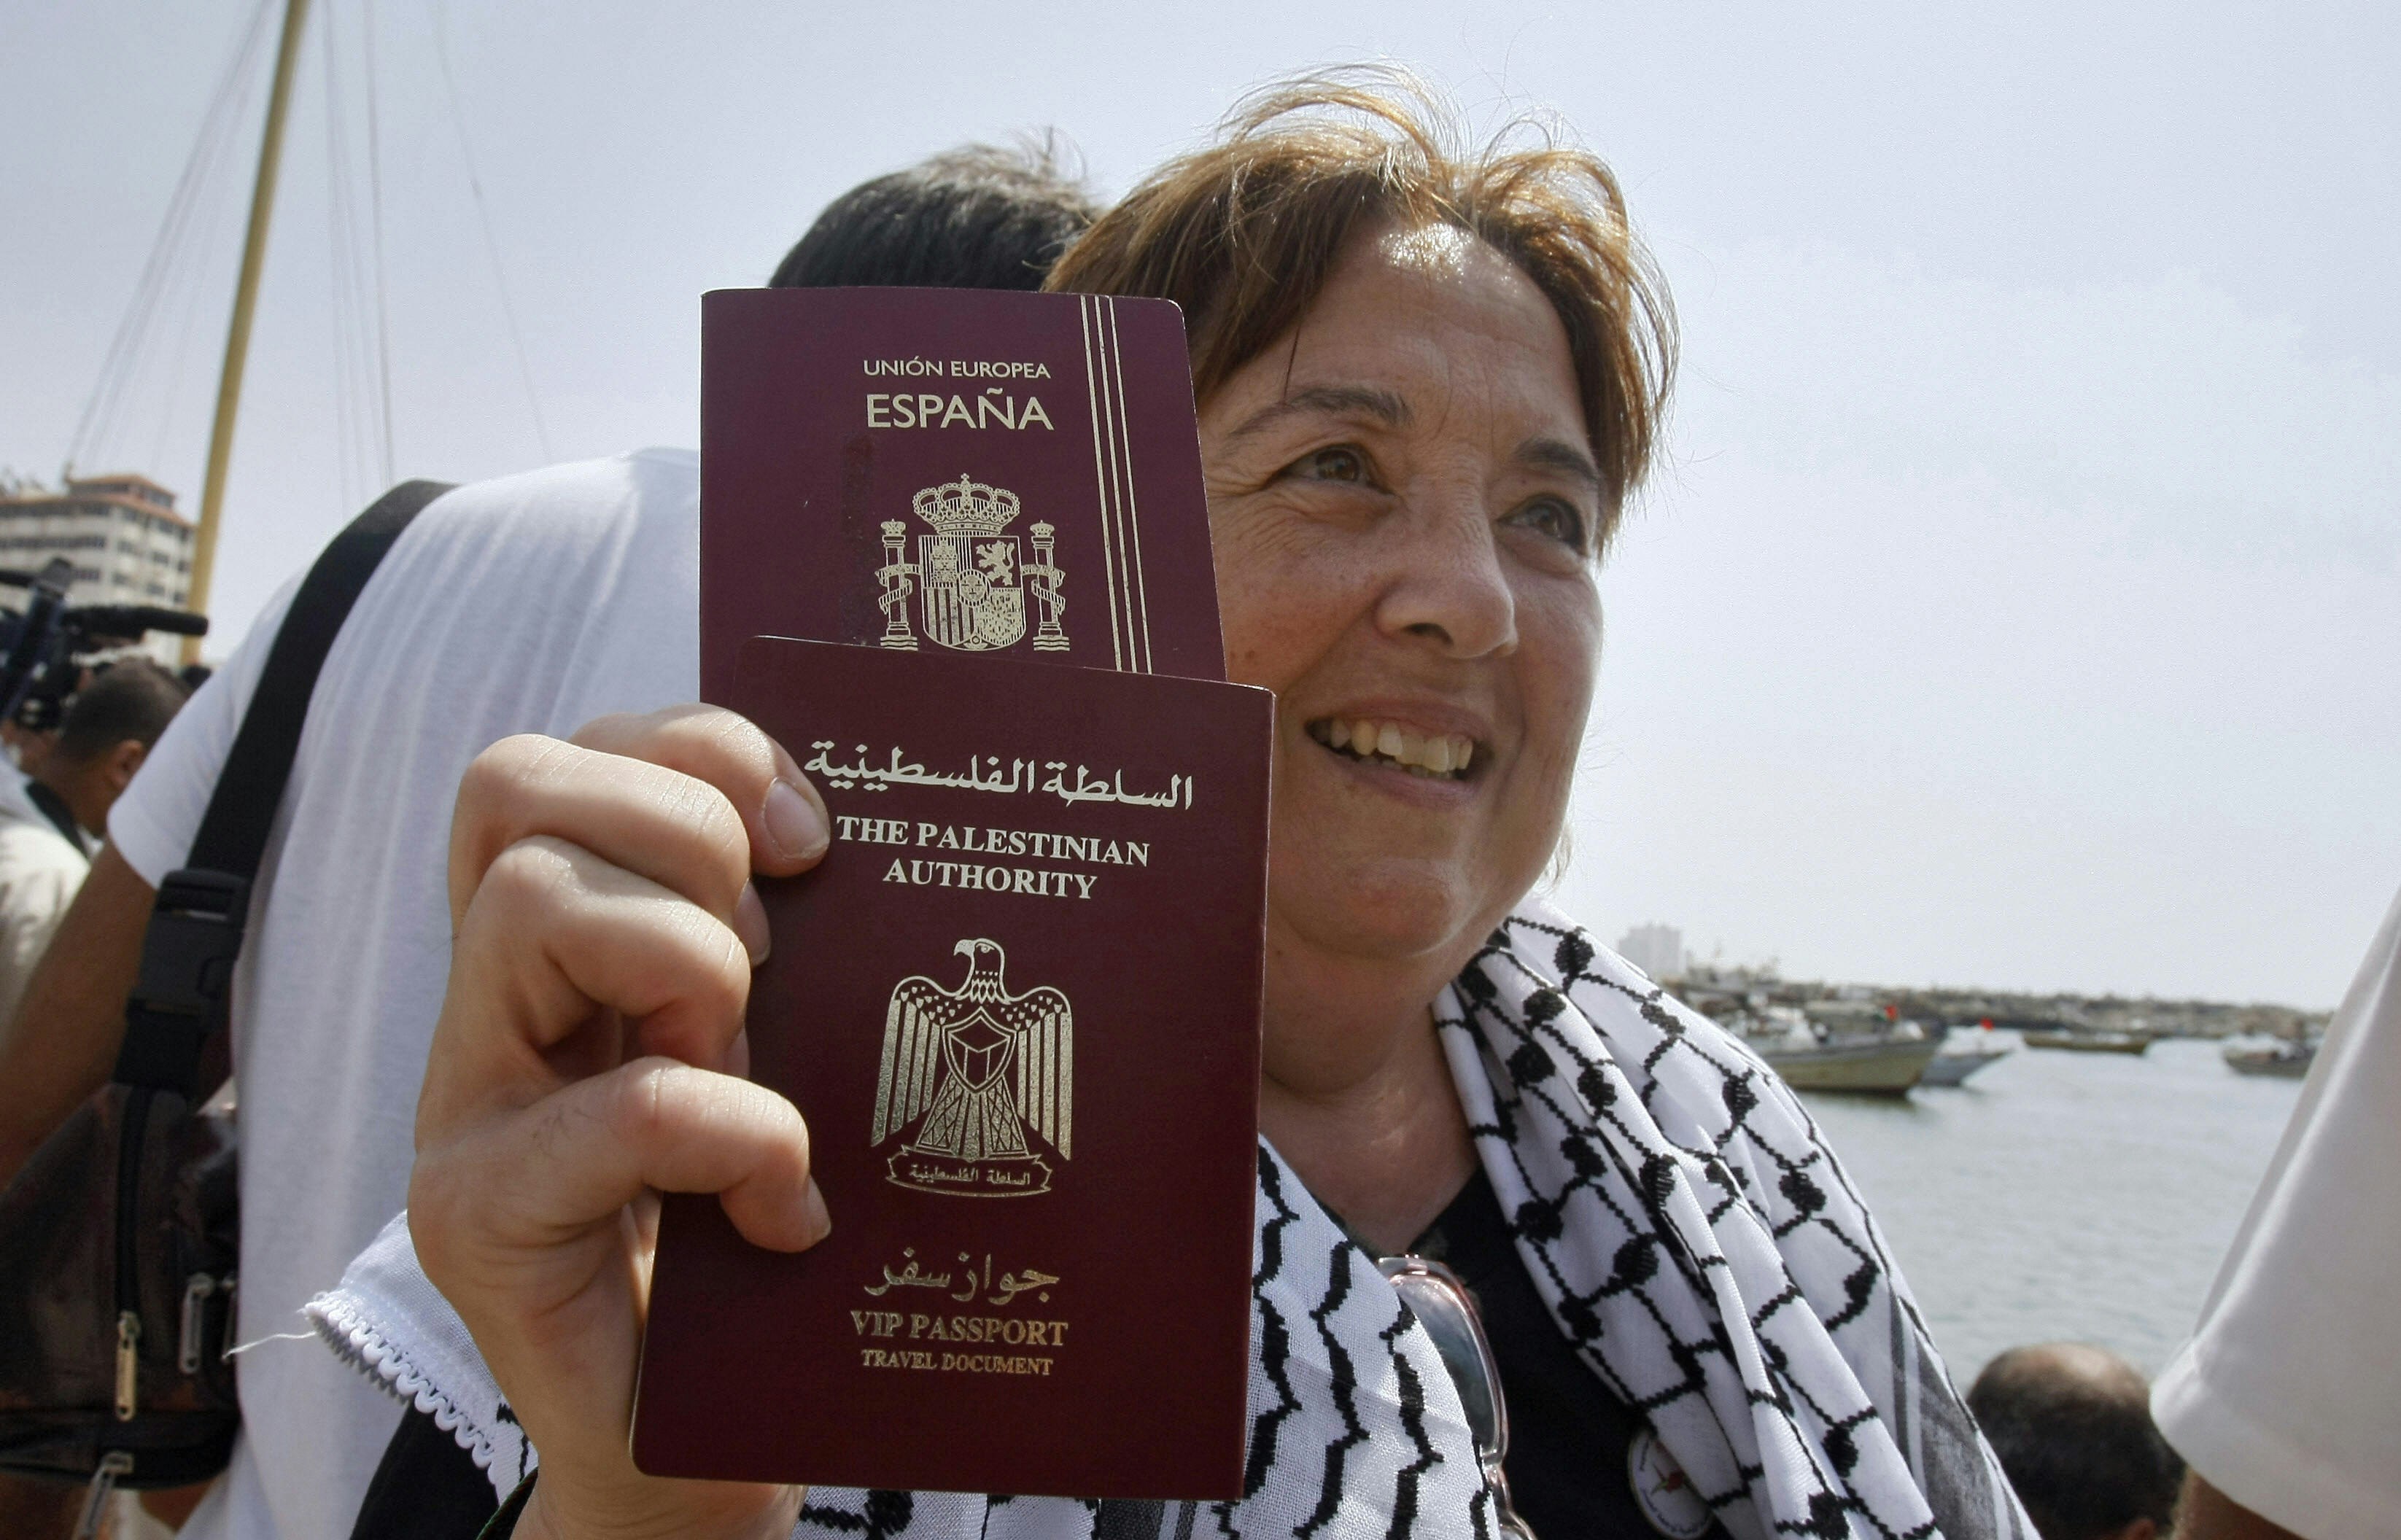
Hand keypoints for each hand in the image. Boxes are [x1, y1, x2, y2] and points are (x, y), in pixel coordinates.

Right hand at [410, 706, 831, 1539]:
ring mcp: (462, 1104)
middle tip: (772, 965)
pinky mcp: (478, 1217)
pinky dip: (736, 1134)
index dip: (697, 748)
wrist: (692, 1438)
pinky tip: (786, 1208)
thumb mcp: (778, 1045)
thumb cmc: (753, 1225)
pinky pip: (620, 1107)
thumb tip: (858, 842)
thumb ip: (784, 943)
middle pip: (519, 786)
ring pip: (538, 903)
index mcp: (558, 940)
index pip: (568, 753)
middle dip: (686, 841)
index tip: (811, 836)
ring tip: (754, 1068)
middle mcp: (485, 1000)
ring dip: (693, 967)